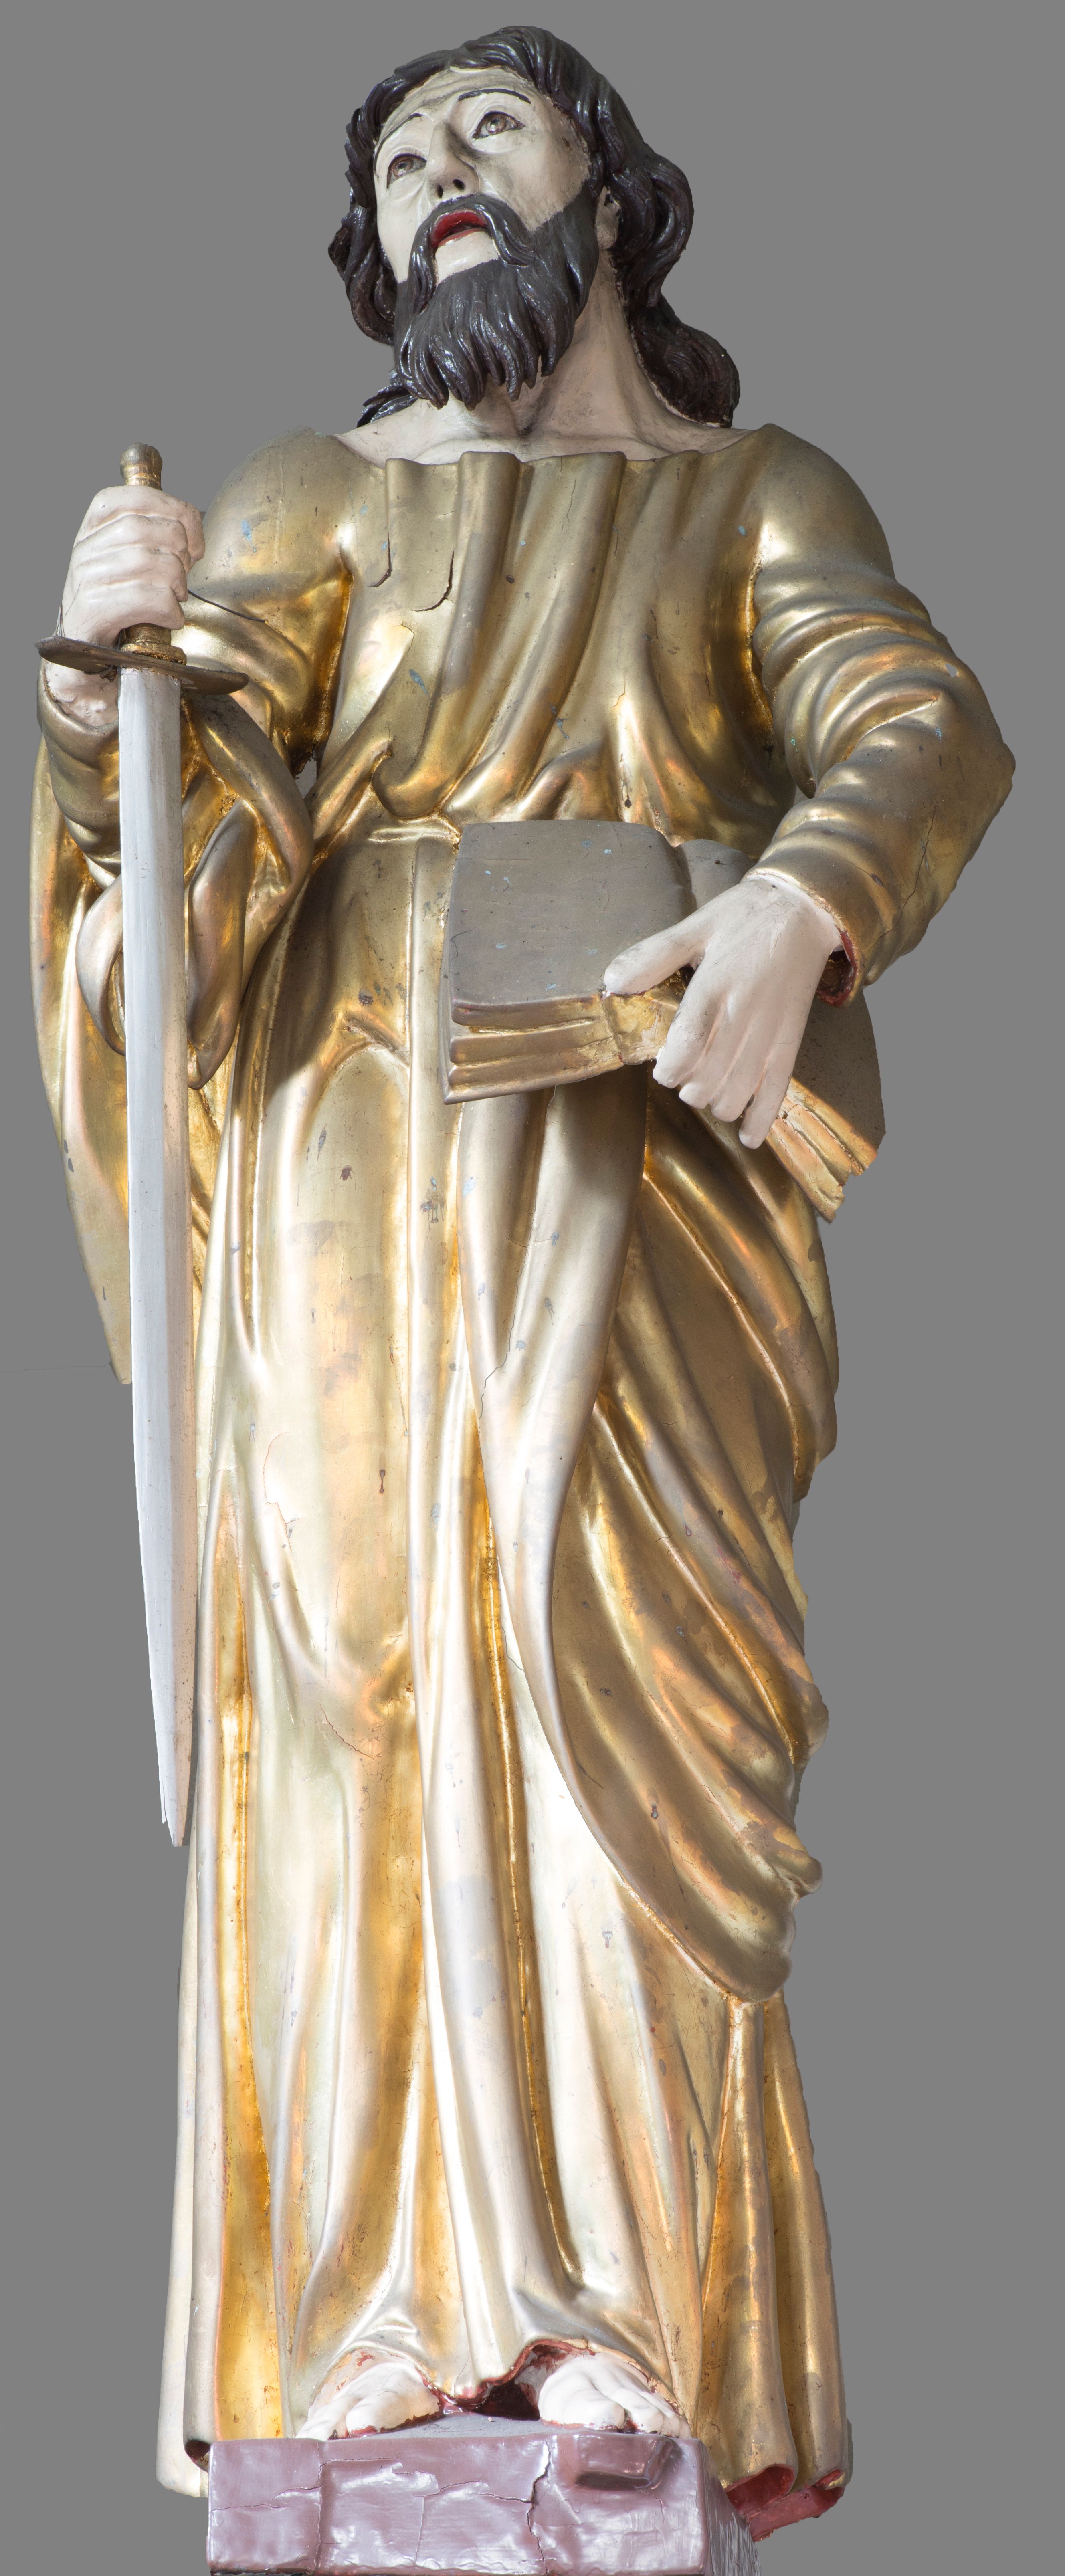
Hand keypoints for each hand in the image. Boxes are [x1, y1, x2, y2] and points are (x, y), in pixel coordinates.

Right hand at [47, 483, 204, 724]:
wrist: (83, 657)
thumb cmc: (118, 607)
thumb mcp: (132, 561)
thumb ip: (154, 533)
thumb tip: (191, 519)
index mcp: (94, 527)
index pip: (136, 497)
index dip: (175, 511)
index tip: (194, 540)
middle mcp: (85, 549)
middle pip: (147, 529)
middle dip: (180, 552)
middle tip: (185, 576)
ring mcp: (85, 579)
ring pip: (149, 562)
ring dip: (176, 582)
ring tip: (176, 598)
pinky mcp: (93, 612)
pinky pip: (146, 597)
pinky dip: (169, 608)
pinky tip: (170, 618)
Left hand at [603, 873, 842, 1148]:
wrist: (807, 911)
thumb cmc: (747, 917)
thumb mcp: (696, 926)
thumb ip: (654, 956)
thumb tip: (612, 981)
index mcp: (717, 986)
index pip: (688, 1044)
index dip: (670, 1067)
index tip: (663, 1068)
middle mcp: (745, 1015)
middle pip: (709, 1076)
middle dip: (687, 1087)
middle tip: (681, 1076)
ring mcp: (771, 1033)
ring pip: (738, 1091)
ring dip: (715, 1102)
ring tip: (705, 1091)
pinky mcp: (791, 1042)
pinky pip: (777, 1091)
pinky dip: (761, 1119)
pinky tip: (747, 1135)